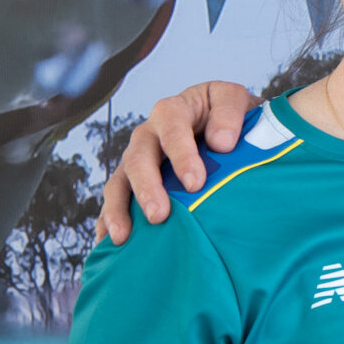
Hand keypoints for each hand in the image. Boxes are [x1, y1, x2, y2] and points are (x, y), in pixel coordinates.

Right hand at [97, 82, 259, 243]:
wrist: (227, 126)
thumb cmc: (231, 115)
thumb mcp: (234, 100)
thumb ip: (230, 113)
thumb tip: (221, 143)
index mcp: (174, 111)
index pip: (171, 126)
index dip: (181, 154)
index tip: (195, 183)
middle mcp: (149, 134)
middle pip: (138, 158)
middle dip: (146, 188)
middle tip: (159, 215)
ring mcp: (137, 159)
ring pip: (118, 182)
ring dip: (119, 209)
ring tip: (123, 237)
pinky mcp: (132, 181)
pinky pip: (115, 201)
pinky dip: (108, 221)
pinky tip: (108, 243)